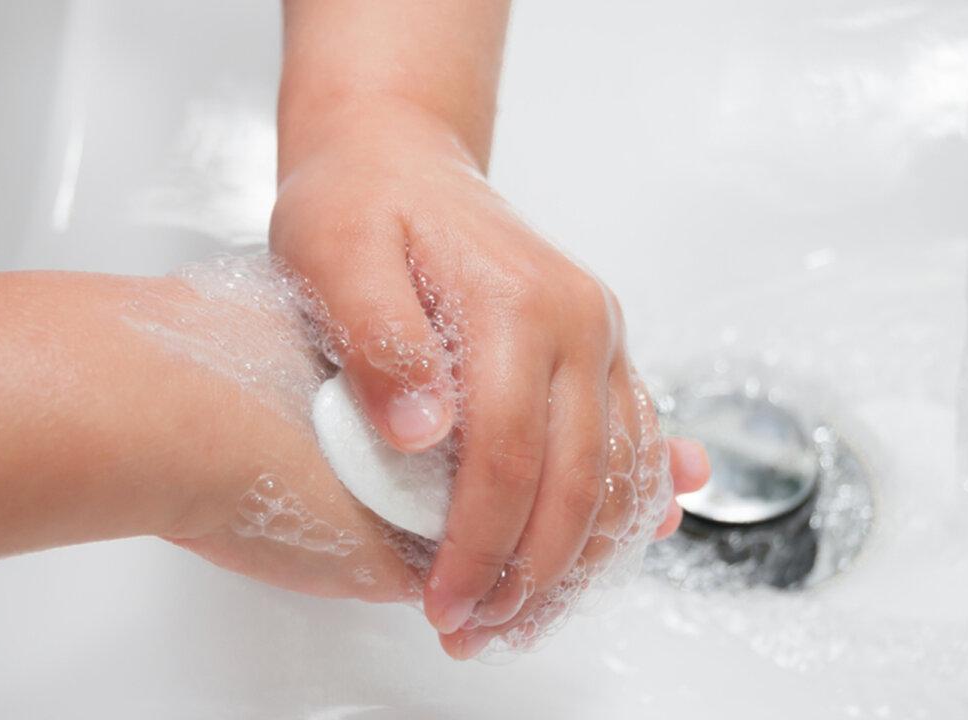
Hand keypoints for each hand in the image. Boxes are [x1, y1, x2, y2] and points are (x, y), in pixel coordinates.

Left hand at [270, 100, 709, 648]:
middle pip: (576, 477)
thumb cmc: (360, 202)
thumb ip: (379, 338)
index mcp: (518, 303)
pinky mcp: (594, 347)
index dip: (479, 544)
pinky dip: (626, 504)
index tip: (444, 603)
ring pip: (620, 469)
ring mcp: (596, 334)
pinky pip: (633, 437)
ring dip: (582, 557)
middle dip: (531, 572)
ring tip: (527, 616)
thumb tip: (423, 433)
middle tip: (480, 631)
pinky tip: (623, 546)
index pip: (510, 456)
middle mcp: (578, 319)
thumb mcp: (334, 252)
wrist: (400, 156)